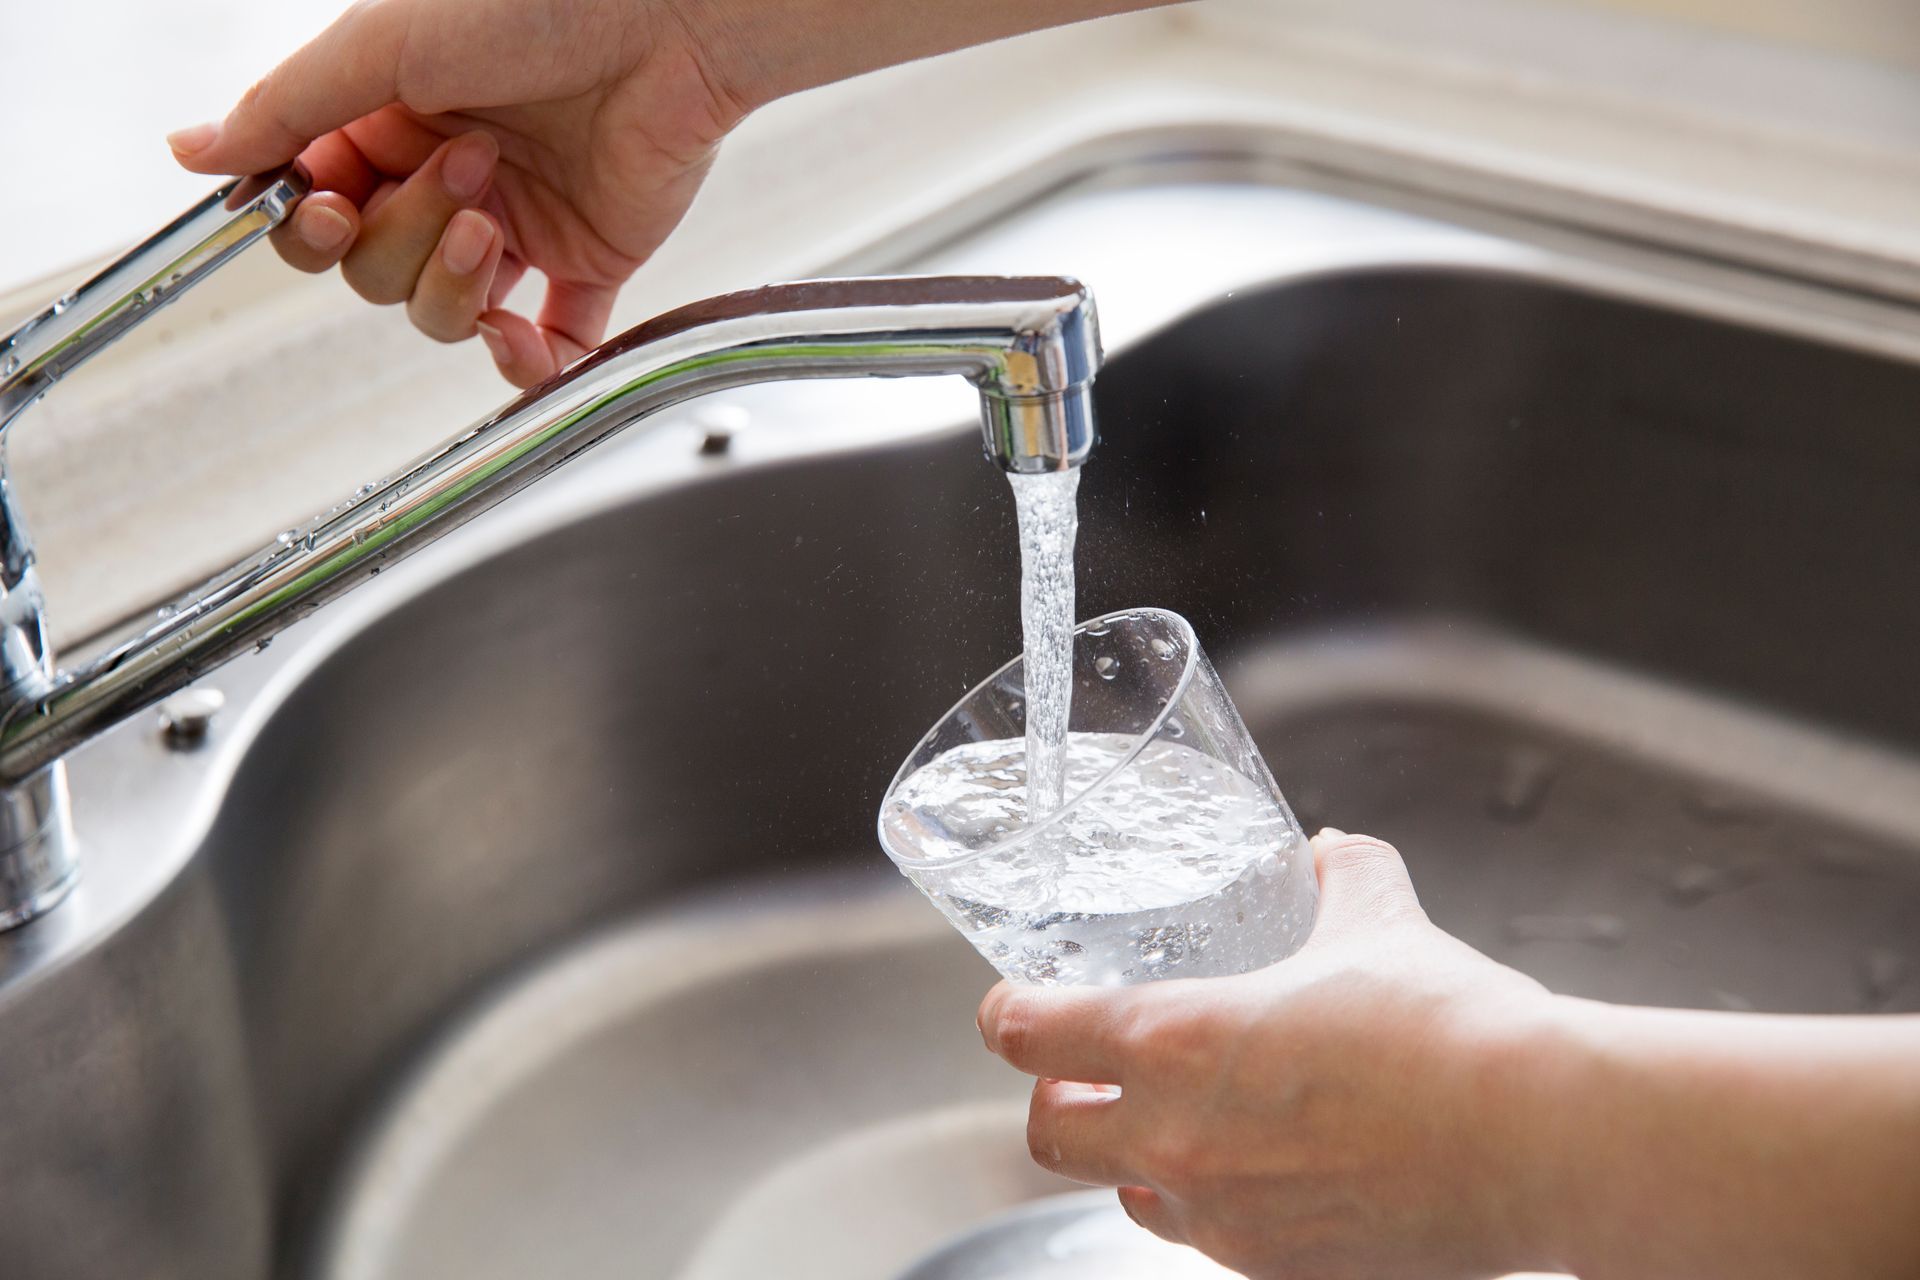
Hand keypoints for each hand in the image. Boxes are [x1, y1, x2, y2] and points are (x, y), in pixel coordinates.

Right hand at [166, 0, 1170, 386]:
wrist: (670, 20)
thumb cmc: (541, 2)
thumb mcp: (385, 43)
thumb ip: (288, 106)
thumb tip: (192, 149)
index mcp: (390, 121)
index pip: (318, 212)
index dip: (316, 228)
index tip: (330, 207)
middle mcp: (446, 176)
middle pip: (374, 274)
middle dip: (403, 237)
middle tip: (460, 171)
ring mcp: (515, 226)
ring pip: (440, 312)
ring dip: (453, 281)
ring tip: (495, 216)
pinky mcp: (586, 263)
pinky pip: (546, 345)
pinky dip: (524, 363)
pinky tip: (513, 336)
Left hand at [976, 830, 1562, 1278]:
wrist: (1540, 1139)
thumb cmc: (1452, 1027)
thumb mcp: (1378, 919)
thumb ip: (1338, 876)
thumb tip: (1325, 852)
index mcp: (1172, 1040)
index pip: (1026, 1035)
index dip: (1009, 1014)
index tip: (1017, 1004)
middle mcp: (1176, 1139)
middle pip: (1047, 1132)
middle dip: (1055, 1096)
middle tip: (1088, 1066)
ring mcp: (1224, 1218)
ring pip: (1126, 1193)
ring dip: (1132, 1153)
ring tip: (1181, 1116)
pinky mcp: (1278, 1269)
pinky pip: (1209, 1238)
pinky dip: (1212, 1203)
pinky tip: (1262, 1166)